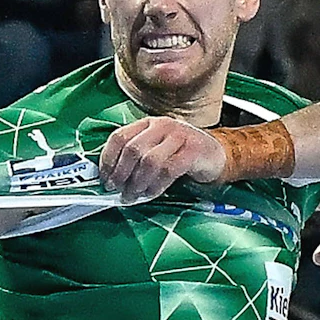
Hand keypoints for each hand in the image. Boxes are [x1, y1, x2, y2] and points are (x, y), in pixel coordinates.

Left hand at [98, 117, 224, 202]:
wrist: (215, 154)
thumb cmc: (180, 155)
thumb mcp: (156, 150)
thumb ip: (135, 158)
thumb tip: (111, 178)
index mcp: (148, 123)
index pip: (119, 137)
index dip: (107, 159)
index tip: (104, 178)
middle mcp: (162, 125)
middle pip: (132, 149)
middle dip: (121, 174)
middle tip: (117, 190)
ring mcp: (179, 136)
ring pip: (149, 161)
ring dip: (137, 183)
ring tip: (132, 196)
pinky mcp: (193, 151)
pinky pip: (168, 170)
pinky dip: (155, 186)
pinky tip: (150, 193)